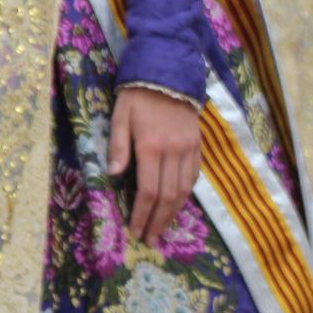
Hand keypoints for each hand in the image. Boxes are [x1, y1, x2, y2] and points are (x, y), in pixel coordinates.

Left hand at [109, 86, 202, 245]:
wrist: (168, 72)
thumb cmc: (137, 95)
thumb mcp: (120, 116)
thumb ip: (118, 146)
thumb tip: (114, 175)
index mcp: (151, 146)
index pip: (148, 191)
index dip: (142, 215)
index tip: (135, 231)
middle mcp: (173, 151)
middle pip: (168, 197)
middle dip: (158, 221)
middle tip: (150, 239)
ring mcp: (189, 149)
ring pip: (184, 190)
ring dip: (173, 213)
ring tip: (163, 228)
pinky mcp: (198, 144)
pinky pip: (194, 176)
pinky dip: (186, 194)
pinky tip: (177, 203)